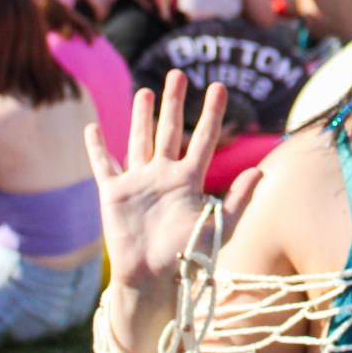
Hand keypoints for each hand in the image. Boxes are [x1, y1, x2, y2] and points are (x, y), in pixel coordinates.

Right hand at [85, 73, 262, 291]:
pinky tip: (91, 128)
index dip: (211, 113)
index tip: (218, 86)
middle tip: (178, 74)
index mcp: (190, 180)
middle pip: (170, 131)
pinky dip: (96, 147)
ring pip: (140, 141)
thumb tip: (260, 171)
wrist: (153, 278)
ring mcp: (139, 182)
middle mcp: (164, 176)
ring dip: (141, 117)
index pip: (204, 139)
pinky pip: (104, 165)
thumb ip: (239, 199)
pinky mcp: (113, 193)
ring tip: (145, 91)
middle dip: (173, 103)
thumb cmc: (188, 257)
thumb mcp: (219, 227)